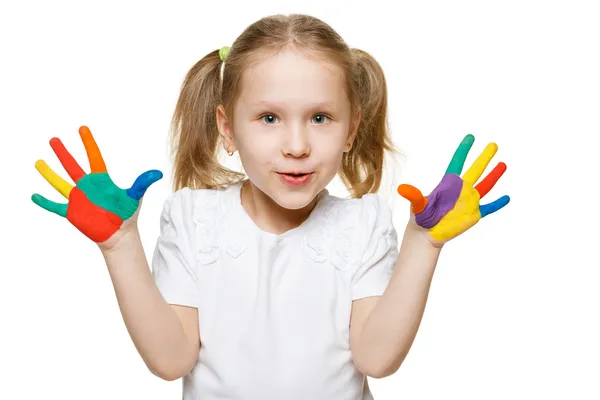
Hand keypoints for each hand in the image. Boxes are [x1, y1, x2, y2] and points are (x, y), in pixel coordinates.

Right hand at [31, 126, 162, 246]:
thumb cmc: (127, 214)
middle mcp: (87, 187)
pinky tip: (34, 195)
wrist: (119, 235)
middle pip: (72, 166)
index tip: (82, 128)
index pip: (94, 157)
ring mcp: (78, 199)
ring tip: (38, 162)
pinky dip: (45, 202)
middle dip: (63, 153)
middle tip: (54, 139)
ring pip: (60, 183)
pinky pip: (55, 206)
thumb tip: (157, 173)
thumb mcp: (134, 197)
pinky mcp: (72, 212)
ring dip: (48, 174)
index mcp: (101, 181)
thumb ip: (142, 183)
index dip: (88, 143)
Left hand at [397, 134, 509, 246]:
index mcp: (448, 184)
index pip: (458, 162)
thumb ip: (414, 196)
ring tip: (503, 164)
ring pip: (485, 185)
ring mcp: (468, 201)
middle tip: (493, 144)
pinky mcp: (474, 214)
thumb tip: (402, 188)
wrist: (427, 233)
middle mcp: (461, 189)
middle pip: (475, 170)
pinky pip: (489, 207)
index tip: (470, 137)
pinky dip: (498, 203)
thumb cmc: (420, 217)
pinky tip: (507, 197)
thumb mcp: (418, 205)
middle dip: (484, 158)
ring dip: (494, 175)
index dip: (464, 150)